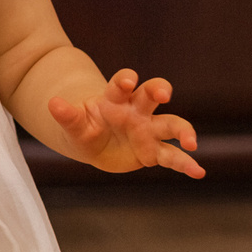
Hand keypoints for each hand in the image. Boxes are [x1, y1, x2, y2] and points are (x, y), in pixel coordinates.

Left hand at [46, 70, 203, 177]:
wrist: (94, 142)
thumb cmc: (85, 126)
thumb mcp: (74, 124)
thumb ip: (67, 116)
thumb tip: (52, 103)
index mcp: (116, 99)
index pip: (123, 84)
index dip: (126, 80)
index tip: (129, 79)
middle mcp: (137, 110)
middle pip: (152, 94)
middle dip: (159, 89)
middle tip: (163, 93)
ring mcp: (149, 129)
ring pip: (171, 124)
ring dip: (183, 131)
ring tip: (191, 143)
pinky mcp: (154, 150)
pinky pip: (172, 156)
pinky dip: (186, 164)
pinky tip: (199, 172)